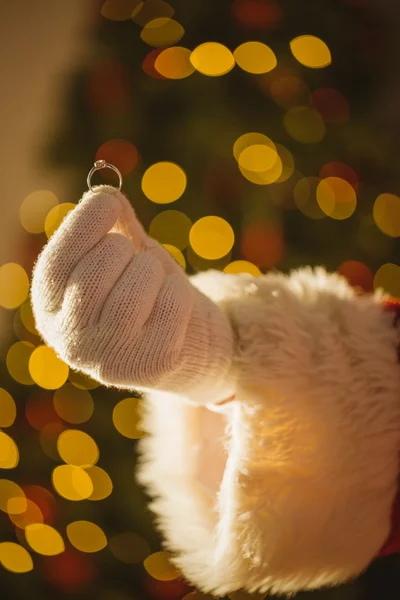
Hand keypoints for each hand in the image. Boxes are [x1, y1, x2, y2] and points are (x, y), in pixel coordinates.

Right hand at [31, 186, 233, 401]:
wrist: (190, 341)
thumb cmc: (149, 291)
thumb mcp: (126, 253)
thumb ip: (114, 224)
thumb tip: (104, 193)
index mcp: (52, 308)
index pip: (56, 263)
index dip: (82, 225)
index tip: (108, 203)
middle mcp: (69, 340)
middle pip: (94, 273)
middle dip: (124, 250)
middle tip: (137, 258)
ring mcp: (107, 359)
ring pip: (134, 288)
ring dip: (153, 270)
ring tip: (155, 280)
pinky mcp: (148, 366)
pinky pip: (171, 304)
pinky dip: (179, 291)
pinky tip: (175, 303)